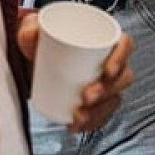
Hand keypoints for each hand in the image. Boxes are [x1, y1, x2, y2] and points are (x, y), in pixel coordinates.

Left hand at [17, 13, 134, 132]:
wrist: (33, 61)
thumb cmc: (42, 40)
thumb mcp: (33, 29)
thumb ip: (29, 30)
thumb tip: (31, 34)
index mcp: (102, 38)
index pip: (125, 45)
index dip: (121, 58)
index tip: (107, 71)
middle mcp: (108, 60)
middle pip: (122, 76)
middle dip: (108, 91)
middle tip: (87, 97)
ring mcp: (103, 82)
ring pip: (114, 98)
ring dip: (100, 110)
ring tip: (80, 115)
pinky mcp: (95, 100)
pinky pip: (102, 114)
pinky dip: (91, 122)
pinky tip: (77, 125)